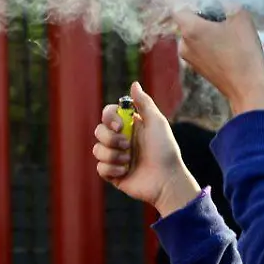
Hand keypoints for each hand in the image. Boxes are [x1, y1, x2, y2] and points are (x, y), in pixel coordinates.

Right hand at [93, 82, 201, 216]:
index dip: (109, 118)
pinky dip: (112, 169)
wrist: (166, 179)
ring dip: (113, 155)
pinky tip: (126, 172)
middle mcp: (120, 139)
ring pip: (97, 149)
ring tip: (129, 161)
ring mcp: (116, 157)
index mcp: (129, 126)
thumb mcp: (157, 122)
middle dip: (111, 139)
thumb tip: (134, 84)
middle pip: (98, 131)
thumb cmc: (165, 150)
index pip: (107, 114)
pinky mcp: (113, 174)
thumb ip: (144, 103)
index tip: (120, 126)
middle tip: (128, 146)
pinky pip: (99, 167)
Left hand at [173, 9, 263, 114]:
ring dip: (207, 29)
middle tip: (223, 15)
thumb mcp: (240, 17)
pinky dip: (209, 42)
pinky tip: (228, 46)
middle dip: (203, 14)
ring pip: (194, 34)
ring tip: (230, 33)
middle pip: (188, 20)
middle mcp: (184, 44)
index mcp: (190, 29)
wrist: (247, 87)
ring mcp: (189, 57)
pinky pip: (199, 47)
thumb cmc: (243, 51)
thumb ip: (228, 1)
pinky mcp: (197, 67)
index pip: (176, 6)